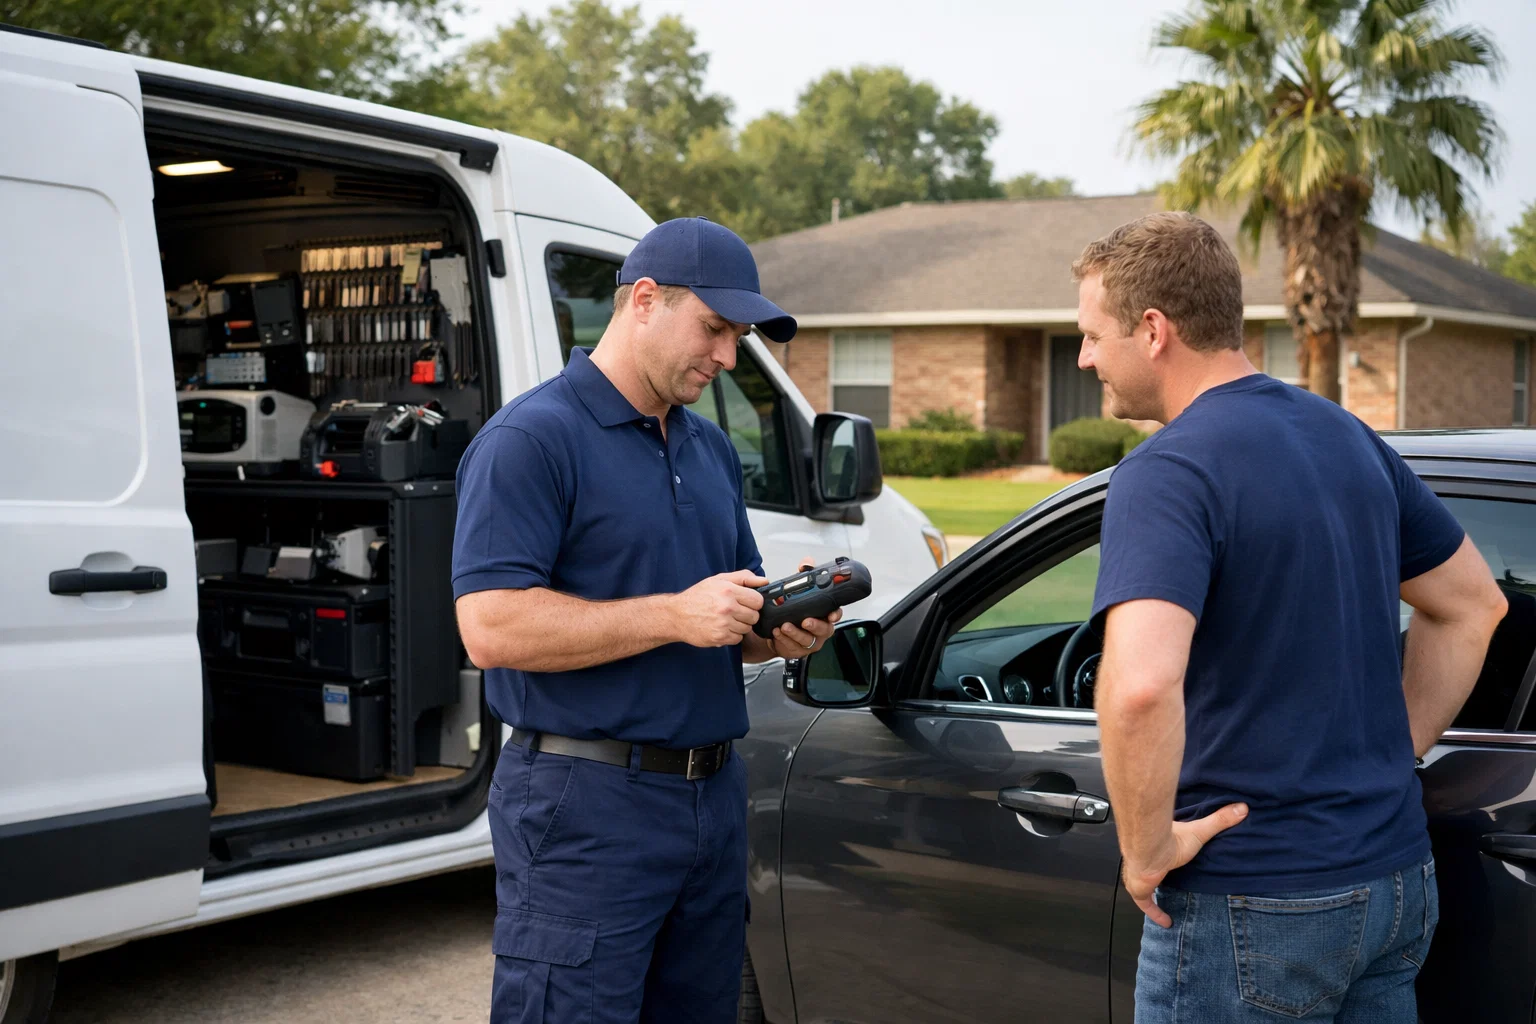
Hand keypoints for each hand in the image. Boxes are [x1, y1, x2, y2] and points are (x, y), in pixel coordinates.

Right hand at [673, 570, 767, 647]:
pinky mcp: (720, 637)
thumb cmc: (697, 596)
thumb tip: (764, 581)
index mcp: (729, 590)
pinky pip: (738, 639)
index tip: (745, 602)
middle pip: (754, 616)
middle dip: (747, 614)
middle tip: (734, 611)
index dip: (753, 602)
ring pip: (747, 628)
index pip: (758, 600)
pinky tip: (722, 628)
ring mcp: (724, 624)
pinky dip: (732, 635)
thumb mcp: (719, 579)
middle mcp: (727, 607)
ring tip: (726, 619)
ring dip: (739, 625)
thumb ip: (744, 577)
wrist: (677, 615)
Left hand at [768, 559, 841, 658]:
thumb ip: (803, 575)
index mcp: (824, 614)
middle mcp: (819, 629)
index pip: (835, 614)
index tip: (831, 614)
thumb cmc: (793, 611)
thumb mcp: (798, 590)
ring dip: (795, 633)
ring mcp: (809, 641)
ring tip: (784, 626)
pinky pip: (792, 646)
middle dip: (815, 625)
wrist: (777, 628)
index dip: (836, 614)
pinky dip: (783, 639)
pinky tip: (776, 632)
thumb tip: (806, 563)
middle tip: (805, 621)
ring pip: (806, 639)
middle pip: (824, 630)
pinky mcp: (796, 650)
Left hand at [1124, 803, 1247, 927]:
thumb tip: (1242, 807)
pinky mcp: (1139, 889)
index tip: (1171, 859)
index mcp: (1158, 846)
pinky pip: (1146, 904)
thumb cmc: (1171, 839)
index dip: (1165, 857)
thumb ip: (1220, 820)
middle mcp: (1145, 860)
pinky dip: (1155, 912)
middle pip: (1151, 869)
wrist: (1148, 848)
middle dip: (1156, 875)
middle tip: (1168, 882)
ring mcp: (1140, 875)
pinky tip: (1166, 922)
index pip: (1160, 851)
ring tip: (1165, 902)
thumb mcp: (1200, 830)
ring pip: (1145, 885)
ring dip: (1153, 892)